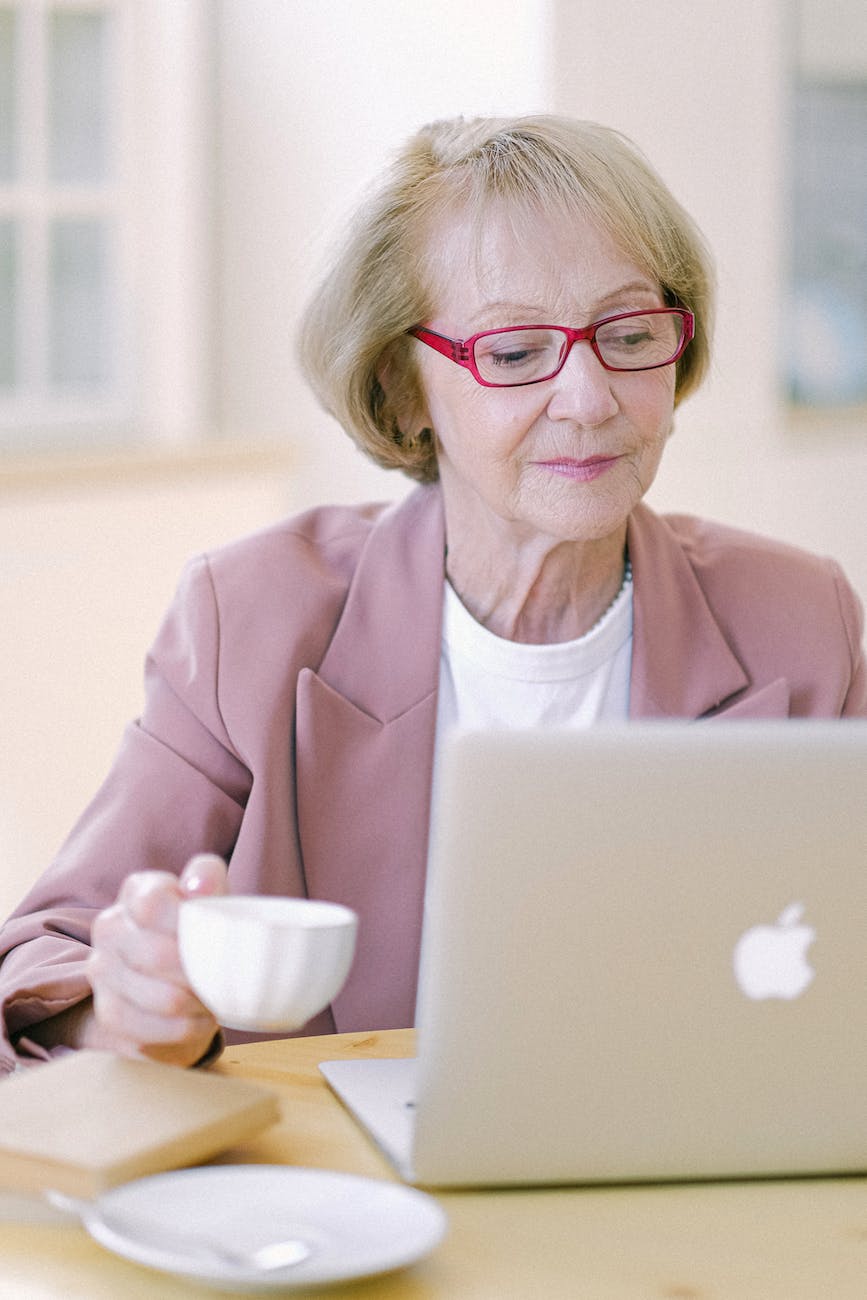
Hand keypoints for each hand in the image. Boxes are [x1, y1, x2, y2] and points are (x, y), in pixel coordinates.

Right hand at [84, 853, 229, 1065]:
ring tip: (215, 1001)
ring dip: (197, 1005)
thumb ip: (209, 881)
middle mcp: (110, 927)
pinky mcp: (107, 1015)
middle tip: (225, 980)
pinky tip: (199, 1021)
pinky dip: (183, 1030)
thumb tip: (200, 884)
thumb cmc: (198, 933)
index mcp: (136, 891)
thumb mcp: (211, 901)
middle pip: (158, 956)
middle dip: (201, 973)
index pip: (153, 904)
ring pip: (160, 998)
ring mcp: (102, 972)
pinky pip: (148, 1031)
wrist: (176, 980)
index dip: (188, 925)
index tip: (216, 938)